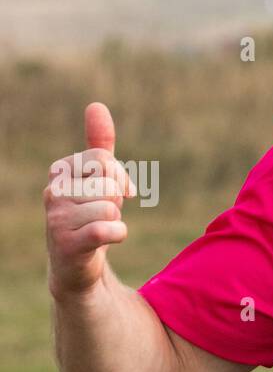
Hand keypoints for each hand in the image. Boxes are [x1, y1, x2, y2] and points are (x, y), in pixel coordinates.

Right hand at [45, 102, 135, 296]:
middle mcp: (53, 191)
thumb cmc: (88, 216)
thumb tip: (96, 105)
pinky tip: (106, 240)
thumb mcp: (95, 178)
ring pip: (110, 206)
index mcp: (60, 171)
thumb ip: (99, 144)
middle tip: (104, 216)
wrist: (76, 265)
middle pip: (108, 182)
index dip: (120, 177)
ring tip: (99, 229)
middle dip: (117, 201)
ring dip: (115, 220)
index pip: (103, 158)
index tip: (118, 194)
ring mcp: (56, 218)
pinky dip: (117, 234)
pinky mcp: (67, 243)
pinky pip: (107, 228)